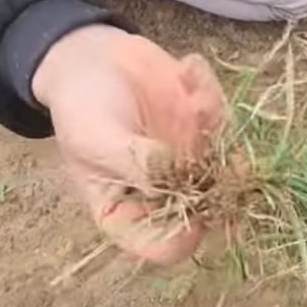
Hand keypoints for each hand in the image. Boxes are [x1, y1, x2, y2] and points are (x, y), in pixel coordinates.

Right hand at [32, 24, 225, 263]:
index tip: (193, 215)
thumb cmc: (81, 109)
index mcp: (129, 213)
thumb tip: (177, 178)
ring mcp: (192, 160)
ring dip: (213, 126)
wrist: (89, 61)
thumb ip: (134, 162)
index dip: (183, 237)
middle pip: (208, 209)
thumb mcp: (94, 138)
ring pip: (226, 160)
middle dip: (217, 178)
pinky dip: (212, 93)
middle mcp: (169, 193)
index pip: (163, 246)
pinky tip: (187, 70)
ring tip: (190, 93)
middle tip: (209, 140)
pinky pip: (225, 118)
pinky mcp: (207, 125)